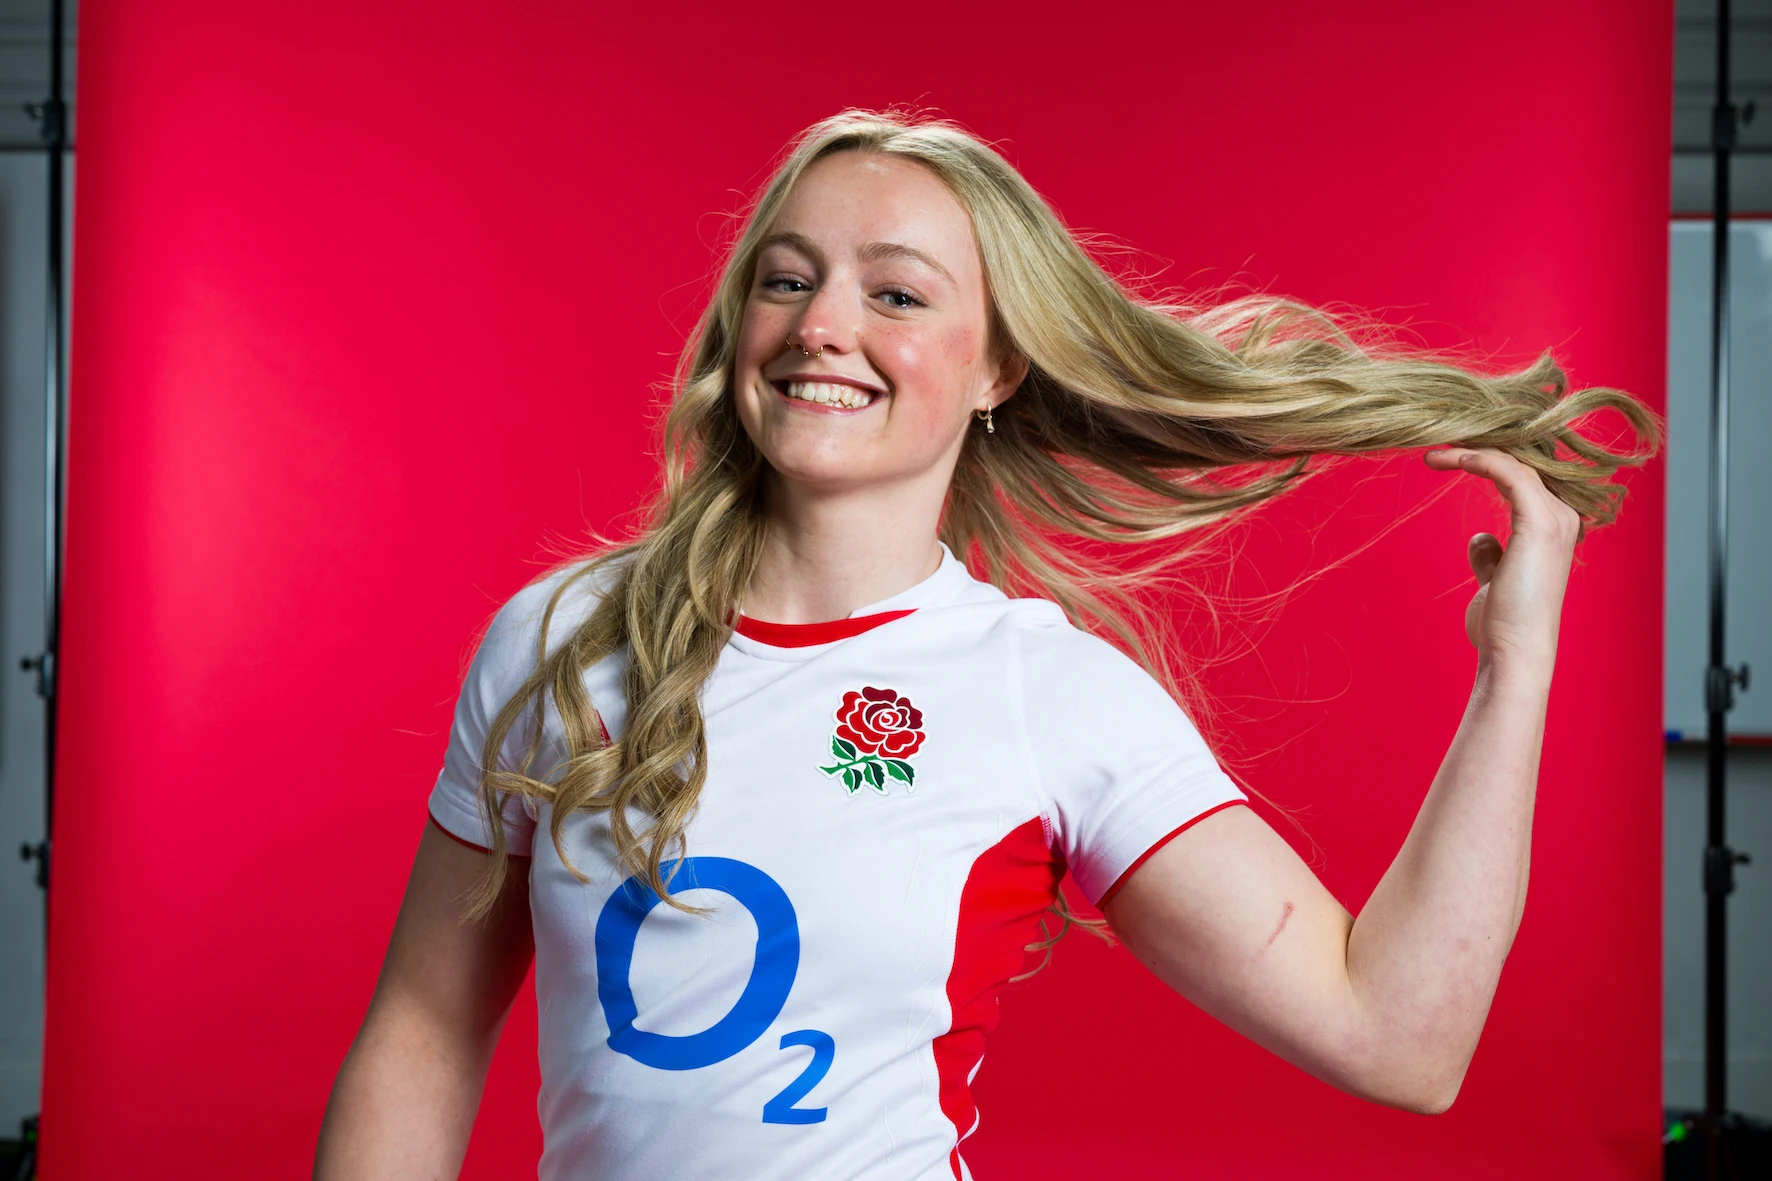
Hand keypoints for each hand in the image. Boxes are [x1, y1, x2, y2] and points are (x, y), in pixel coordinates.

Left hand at [1422, 447, 1581, 678]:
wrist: (1514, 651)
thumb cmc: (1503, 623)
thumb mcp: (1496, 581)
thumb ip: (1492, 557)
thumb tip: (1481, 538)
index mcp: (1553, 528)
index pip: (1521, 478)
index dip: (1486, 461)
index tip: (1446, 457)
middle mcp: (1561, 517)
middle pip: (1520, 464)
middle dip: (1477, 449)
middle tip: (1436, 444)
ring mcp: (1555, 519)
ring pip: (1514, 463)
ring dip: (1471, 451)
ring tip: (1434, 451)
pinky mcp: (1539, 523)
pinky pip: (1510, 473)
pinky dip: (1481, 460)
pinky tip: (1452, 459)